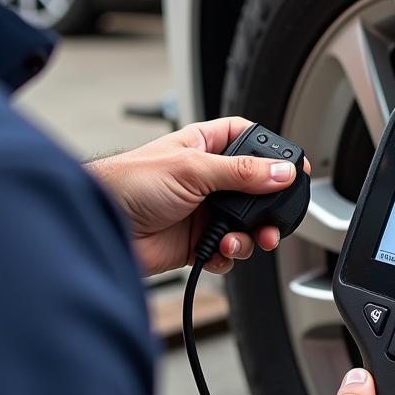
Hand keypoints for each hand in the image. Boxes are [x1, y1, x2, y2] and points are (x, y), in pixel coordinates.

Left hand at [86, 117, 309, 275]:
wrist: (100, 227)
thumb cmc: (126, 183)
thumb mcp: (192, 170)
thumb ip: (242, 173)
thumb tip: (281, 173)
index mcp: (204, 146)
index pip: (248, 140)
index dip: (272, 153)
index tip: (294, 169)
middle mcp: (206, 177)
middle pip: (255, 189)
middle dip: (267, 207)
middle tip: (275, 219)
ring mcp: (202, 210)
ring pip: (245, 223)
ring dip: (249, 235)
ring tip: (242, 240)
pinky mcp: (196, 241)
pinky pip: (228, 249)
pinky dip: (230, 254)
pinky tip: (219, 250)